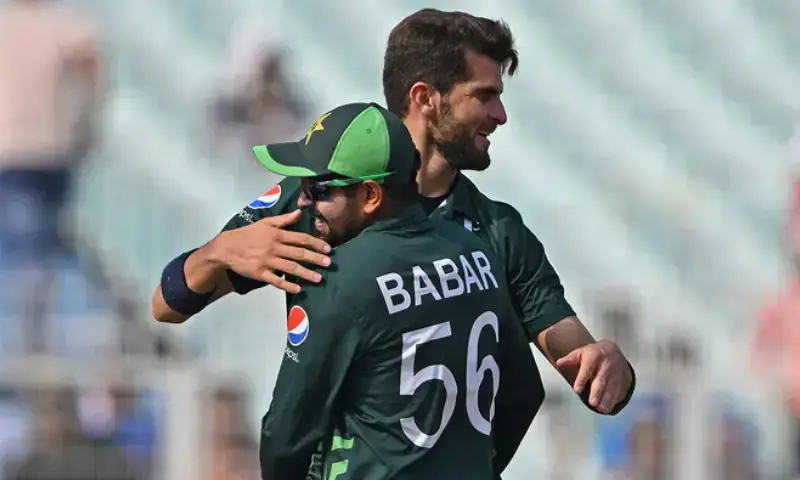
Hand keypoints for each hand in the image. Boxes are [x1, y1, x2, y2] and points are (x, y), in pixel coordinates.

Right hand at [214, 209, 330, 293]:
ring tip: (319, 278)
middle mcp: (274, 248)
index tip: (328, 248)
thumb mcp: (265, 222)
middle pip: (298, 253)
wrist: (227, 247)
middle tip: (329, 263)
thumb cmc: (248, 234)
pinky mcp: (260, 273)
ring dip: (306, 273)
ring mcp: (267, 261)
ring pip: (290, 267)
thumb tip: (300, 212)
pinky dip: (287, 285)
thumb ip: (284, 219)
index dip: (316, 243)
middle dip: (315, 259)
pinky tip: (298, 289)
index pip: (301, 239)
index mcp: (277, 235)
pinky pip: (276, 280)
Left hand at [556, 339, 631, 413]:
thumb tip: (559, 363)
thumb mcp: (581, 352)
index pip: (588, 369)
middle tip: (592, 403)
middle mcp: (606, 365)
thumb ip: (570, 359)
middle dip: (597, 392)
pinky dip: (613, 401)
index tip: (577, 390)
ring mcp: (615, 373)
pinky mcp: (621, 380)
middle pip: (601, 380)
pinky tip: (607, 409)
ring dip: (606, 399)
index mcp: (594, 356)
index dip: (582, 379)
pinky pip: (618, 391)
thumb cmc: (594, 353)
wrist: (613, 350)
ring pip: (610, 388)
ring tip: (600, 409)